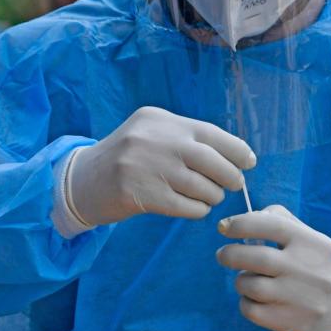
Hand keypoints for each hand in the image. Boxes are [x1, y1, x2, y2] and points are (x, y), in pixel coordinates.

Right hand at [67, 106, 255, 225]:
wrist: (82, 181)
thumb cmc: (126, 159)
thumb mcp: (151, 134)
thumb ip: (185, 138)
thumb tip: (235, 155)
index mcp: (160, 120)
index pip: (211, 133)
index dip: (236, 150)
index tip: (248, 162)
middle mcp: (155, 140)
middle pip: (212, 162)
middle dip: (230, 177)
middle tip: (233, 185)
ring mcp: (146, 167)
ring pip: (202, 187)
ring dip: (212, 196)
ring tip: (206, 197)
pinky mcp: (140, 195)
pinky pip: (187, 207)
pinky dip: (197, 210)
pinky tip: (192, 208)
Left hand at [216, 206, 330, 330]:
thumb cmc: (318, 268)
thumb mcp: (311, 240)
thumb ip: (281, 221)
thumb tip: (246, 217)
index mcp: (315, 244)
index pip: (272, 225)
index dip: (242, 223)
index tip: (224, 227)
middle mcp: (310, 270)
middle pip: (256, 257)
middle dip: (230, 254)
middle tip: (223, 255)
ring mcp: (301, 299)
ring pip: (250, 284)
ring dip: (240, 280)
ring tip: (248, 279)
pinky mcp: (290, 323)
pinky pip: (251, 310)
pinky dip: (245, 302)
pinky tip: (255, 299)